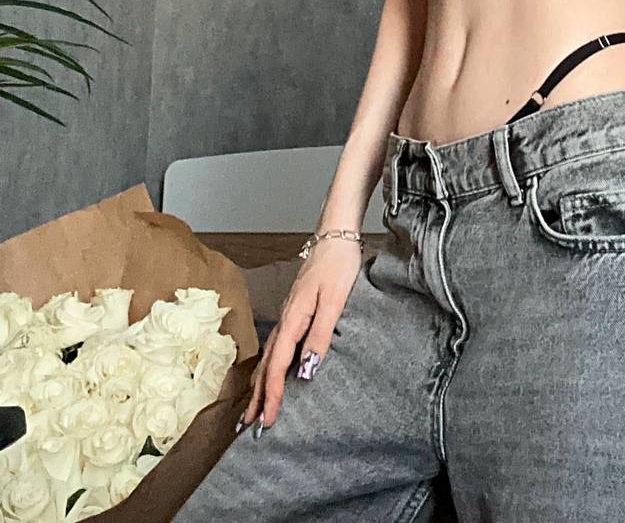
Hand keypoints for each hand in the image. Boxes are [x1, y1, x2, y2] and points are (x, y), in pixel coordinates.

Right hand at [238, 239, 363, 435]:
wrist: (335, 235)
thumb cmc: (337, 265)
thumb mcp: (334, 301)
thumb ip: (320, 335)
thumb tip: (305, 371)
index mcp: (294, 319)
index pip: (278, 366)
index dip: (273, 395)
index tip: (268, 421)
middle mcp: (286, 318)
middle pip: (267, 364)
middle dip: (259, 396)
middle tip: (250, 426)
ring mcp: (288, 313)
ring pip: (269, 355)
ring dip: (260, 383)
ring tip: (253, 406)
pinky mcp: (294, 309)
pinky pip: (276, 344)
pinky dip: (268, 364)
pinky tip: (270, 369)